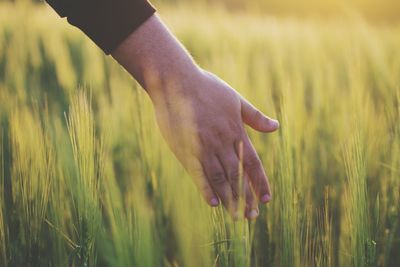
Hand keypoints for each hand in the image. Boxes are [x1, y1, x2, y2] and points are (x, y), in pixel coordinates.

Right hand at [150, 68, 278, 218]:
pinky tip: (214, 204)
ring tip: (237, 216)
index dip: (260, 183)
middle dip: (246, 197)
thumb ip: (254, 117)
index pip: (253, 163)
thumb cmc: (206, 88)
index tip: (266, 199)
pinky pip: (198, 174)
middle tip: (252, 217)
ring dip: (230, 199)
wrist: (177, 81)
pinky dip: (207, 190)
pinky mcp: (186, 150)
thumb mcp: (235, 99)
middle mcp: (223, 142)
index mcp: (236, 131)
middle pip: (238, 176)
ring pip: (221, 179)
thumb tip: (276, 127)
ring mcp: (204, 147)